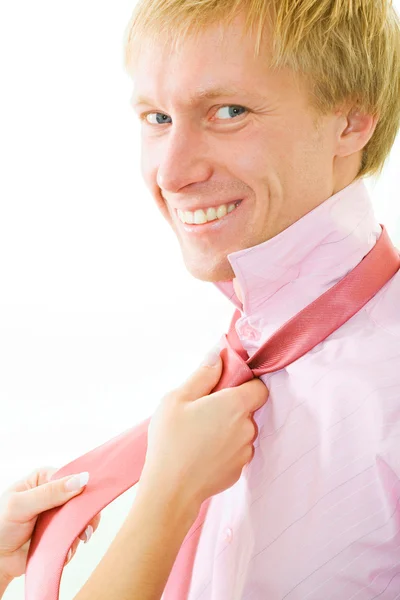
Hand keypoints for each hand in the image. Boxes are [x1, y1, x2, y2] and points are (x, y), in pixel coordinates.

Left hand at [0, 467, 100, 581]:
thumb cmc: (0, 527)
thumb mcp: (20, 505)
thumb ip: (49, 492)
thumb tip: (80, 480)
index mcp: (43, 479)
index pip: (70, 476)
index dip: (82, 486)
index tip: (89, 499)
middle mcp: (53, 494)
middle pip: (80, 497)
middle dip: (85, 511)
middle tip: (86, 524)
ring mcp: (57, 515)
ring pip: (81, 517)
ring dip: (82, 528)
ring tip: (79, 538)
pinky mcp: (60, 533)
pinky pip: (75, 535)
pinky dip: (74, 543)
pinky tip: (66, 548)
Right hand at [140, 345, 268, 510]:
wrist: (170, 489)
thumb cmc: (171, 440)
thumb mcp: (178, 398)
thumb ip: (203, 374)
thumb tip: (218, 355)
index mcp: (235, 405)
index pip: (259, 387)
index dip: (245, 384)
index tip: (224, 388)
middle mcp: (246, 428)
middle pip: (248, 410)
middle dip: (230, 408)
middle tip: (202, 412)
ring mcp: (245, 452)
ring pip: (242, 432)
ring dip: (227, 429)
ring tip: (199, 435)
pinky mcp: (238, 471)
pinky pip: (236, 452)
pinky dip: (224, 449)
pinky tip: (201, 453)